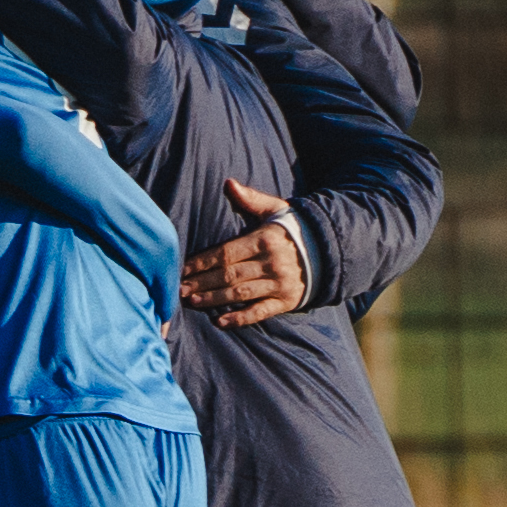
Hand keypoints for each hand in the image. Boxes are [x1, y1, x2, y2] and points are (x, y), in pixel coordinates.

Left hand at [183, 177, 313, 326]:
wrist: (327, 250)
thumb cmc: (290, 228)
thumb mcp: (274, 209)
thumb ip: (250, 199)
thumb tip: (228, 183)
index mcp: (265, 240)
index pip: (226, 253)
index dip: (202, 262)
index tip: (182, 269)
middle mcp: (272, 263)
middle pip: (230, 275)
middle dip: (202, 283)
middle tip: (179, 289)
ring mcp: (279, 284)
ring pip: (241, 294)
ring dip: (215, 300)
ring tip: (192, 302)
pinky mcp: (286, 301)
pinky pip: (260, 312)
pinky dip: (240, 319)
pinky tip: (220, 322)